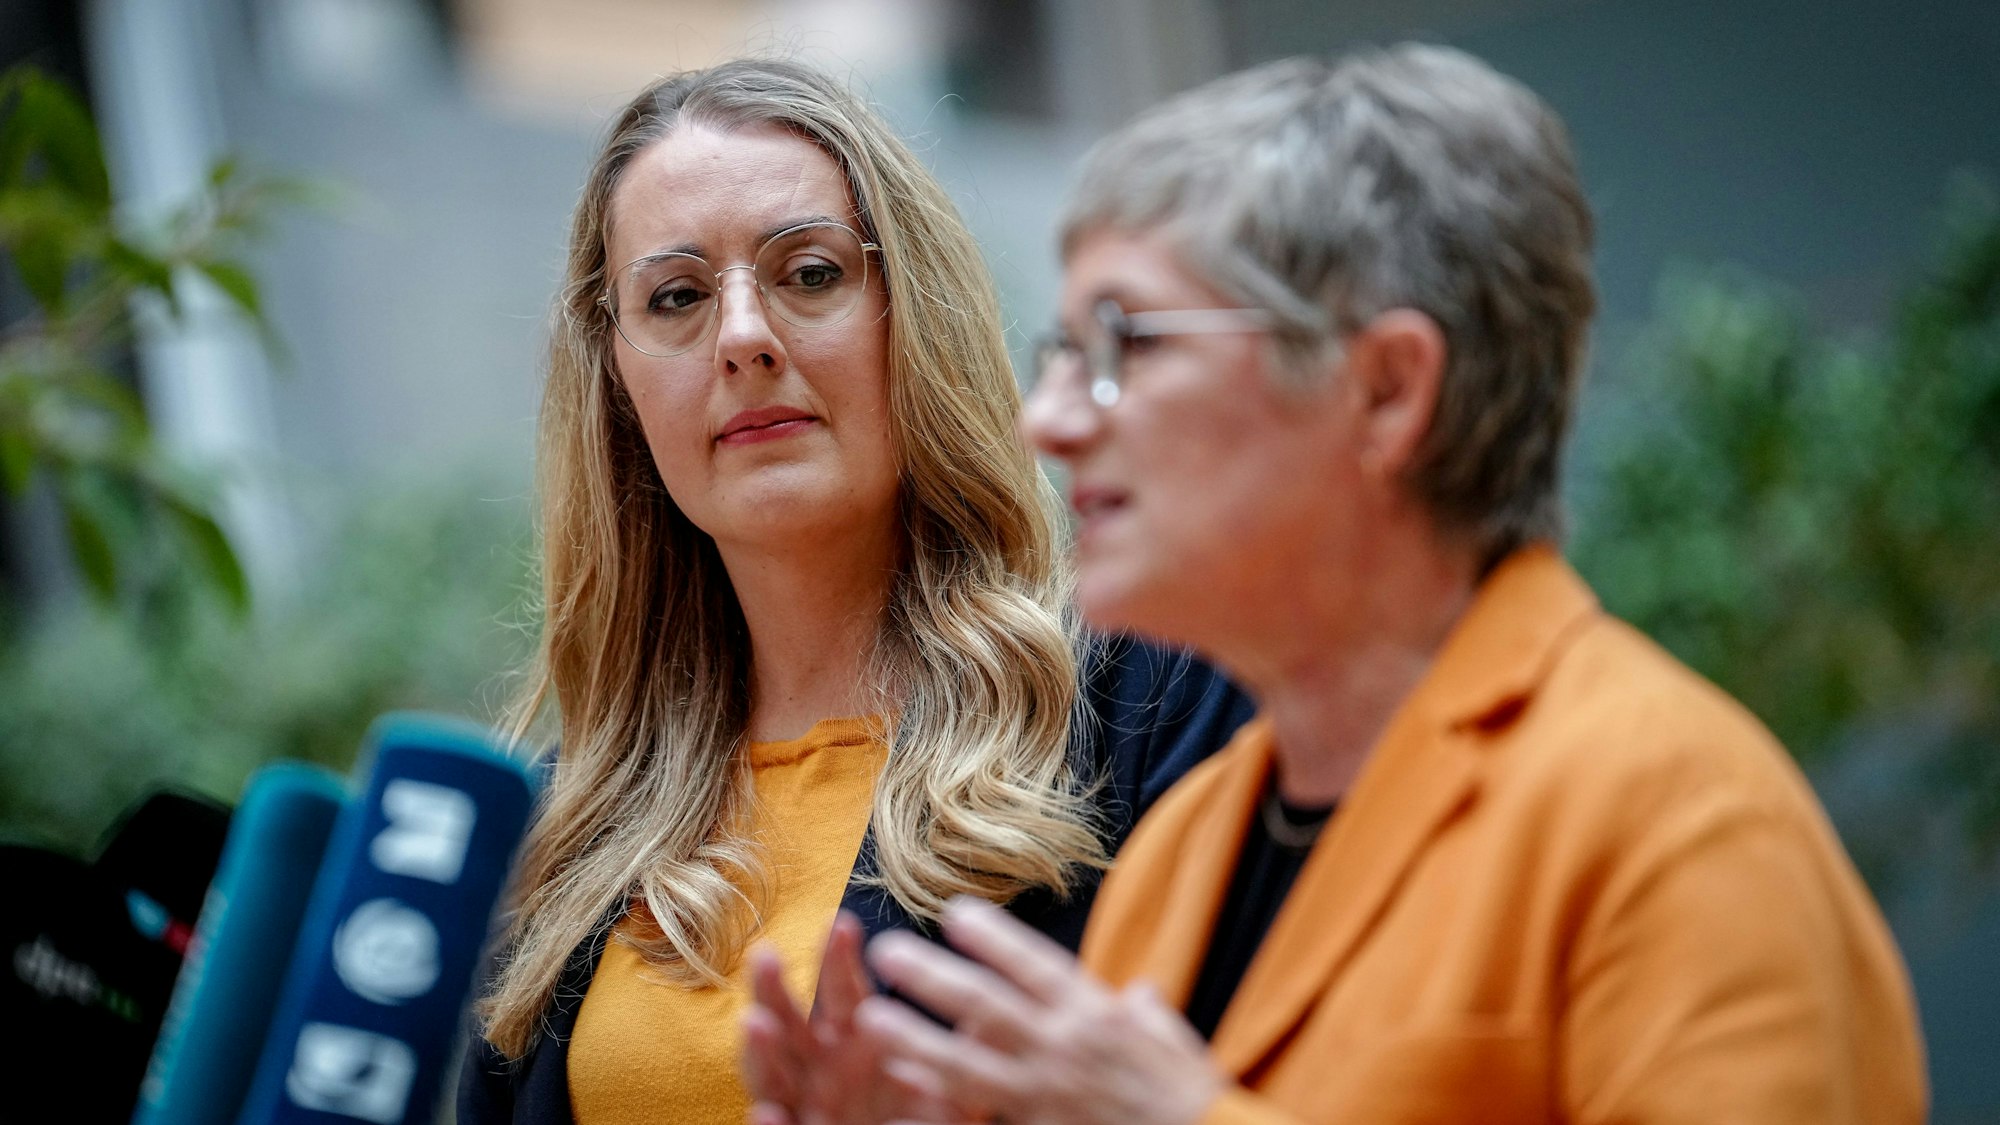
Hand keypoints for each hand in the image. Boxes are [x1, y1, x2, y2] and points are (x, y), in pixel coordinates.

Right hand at [742, 912, 966, 1124]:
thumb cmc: (916, 1116)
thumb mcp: (945, 1085)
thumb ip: (955, 1053)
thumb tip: (986, 1015)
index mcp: (855, 1041)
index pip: (842, 990)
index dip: (837, 958)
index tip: (840, 920)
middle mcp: (820, 1067)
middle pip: (789, 1021)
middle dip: (774, 989)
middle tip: (766, 953)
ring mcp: (804, 1104)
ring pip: (771, 1075)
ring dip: (761, 1051)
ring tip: (755, 1023)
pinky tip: (767, 1113)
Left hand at [856, 897, 1223, 1124]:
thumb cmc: (1191, 1095)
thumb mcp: (1174, 1041)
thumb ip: (1145, 1014)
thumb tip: (1137, 994)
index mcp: (1097, 1015)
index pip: (1037, 967)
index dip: (994, 938)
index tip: (953, 910)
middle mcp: (1064, 1049)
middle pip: (988, 1007)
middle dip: (934, 978)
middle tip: (887, 951)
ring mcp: (1046, 1095)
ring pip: (968, 1065)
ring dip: (916, 1039)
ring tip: (871, 1018)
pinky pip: (978, 1114)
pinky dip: (939, 1100)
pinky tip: (903, 1084)